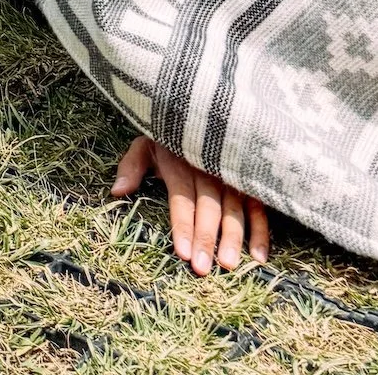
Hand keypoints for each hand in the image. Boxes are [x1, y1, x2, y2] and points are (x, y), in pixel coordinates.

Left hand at [110, 135, 269, 273]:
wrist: (198, 109)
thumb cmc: (169, 136)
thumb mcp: (146, 143)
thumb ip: (132, 166)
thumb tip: (116, 191)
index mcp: (181, 162)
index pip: (182, 198)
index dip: (182, 224)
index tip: (182, 252)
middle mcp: (208, 169)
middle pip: (208, 207)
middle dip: (206, 238)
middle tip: (202, 268)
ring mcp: (231, 175)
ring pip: (234, 209)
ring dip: (232, 237)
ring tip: (228, 265)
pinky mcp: (248, 181)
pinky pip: (258, 207)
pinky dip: (261, 231)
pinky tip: (258, 256)